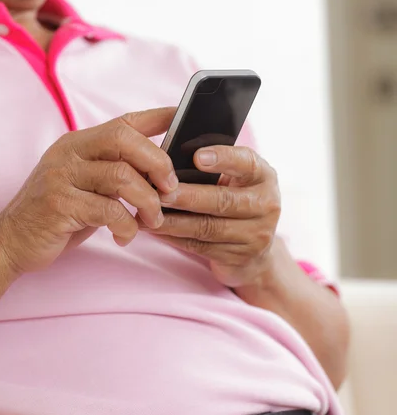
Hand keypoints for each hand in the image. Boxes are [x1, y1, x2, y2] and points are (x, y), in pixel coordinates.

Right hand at [0, 108, 177, 277]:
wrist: (14, 238)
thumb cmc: (62, 211)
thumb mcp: (90, 184)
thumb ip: (118, 171)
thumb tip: (165, 171)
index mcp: (81, 142)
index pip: (126, 121)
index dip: (159, 117)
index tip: (185, 117)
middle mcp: (70, 151)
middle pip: (125, 139)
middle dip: (157, 162)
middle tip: (171, 188)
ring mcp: (62, 175)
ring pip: (122, 176)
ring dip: (148, 202)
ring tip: (153, 220)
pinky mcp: (59, 204)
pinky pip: (108, 210)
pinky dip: (127, 226)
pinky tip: (126, 235)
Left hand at [139, 146, 280, 287]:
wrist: (255, 248)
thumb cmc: (235, 197)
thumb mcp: (235, 177)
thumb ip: (213, 166)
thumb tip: (170, 159)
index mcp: (263, 176)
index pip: (246, 163)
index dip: (223, 158)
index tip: (197, 156)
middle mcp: (265, 205)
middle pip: (223, 200)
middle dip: (189, 197)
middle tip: (161, 192)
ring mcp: (255, 235)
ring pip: (208, 227)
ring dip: (174, 221)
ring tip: (149, 213)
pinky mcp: (238, 258)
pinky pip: (199, 246)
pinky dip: (174, 237)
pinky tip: (155, 229)